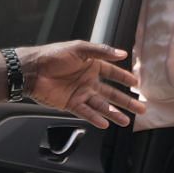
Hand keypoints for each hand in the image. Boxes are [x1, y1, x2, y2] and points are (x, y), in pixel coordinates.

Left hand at [22, 41, 146, 128]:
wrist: (32, 69)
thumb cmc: (53, 55)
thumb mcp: (79, 48)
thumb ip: (101, 51)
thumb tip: (122, 53)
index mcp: (91, 65)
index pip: (113, 73)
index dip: (125, 78)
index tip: (137, 84)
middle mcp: (88, 81)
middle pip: (111, 93)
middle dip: (126, 101)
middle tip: (141, 109)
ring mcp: (80, 93)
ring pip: (101, 105)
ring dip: (114, 113)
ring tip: (126, 121)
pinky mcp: (70, 104)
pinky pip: (86, 112)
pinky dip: (95, 117)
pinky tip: (105, 123)